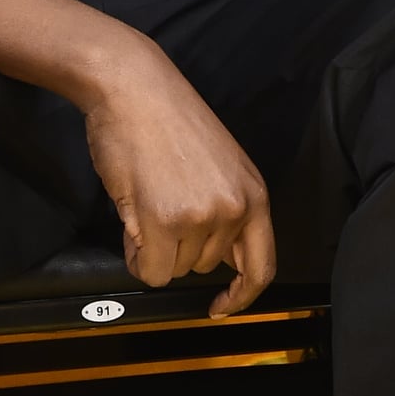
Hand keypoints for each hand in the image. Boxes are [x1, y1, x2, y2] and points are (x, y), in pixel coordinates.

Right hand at [80, 36, 275, 317]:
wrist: (133, 87)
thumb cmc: (167, 121)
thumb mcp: (219, 166)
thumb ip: (227, 211)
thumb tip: (223, 263)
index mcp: (255, 194)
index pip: (261, 266)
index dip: (242, 296)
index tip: (221, 308)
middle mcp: (235, 208)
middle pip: (204, 269)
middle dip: (178, 248)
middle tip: (160, 206)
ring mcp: (201, 216)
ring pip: (175, 270)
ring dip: (155, 248)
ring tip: (146, 201)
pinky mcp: (165, 220)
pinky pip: (151, 271)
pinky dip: (137, 256)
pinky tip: (133, 217)